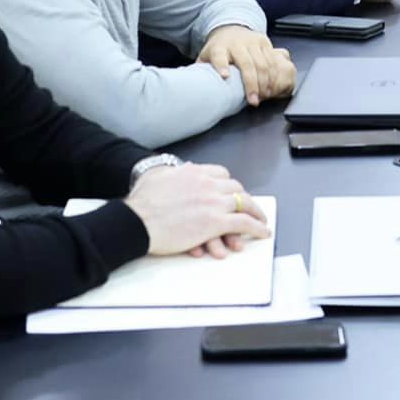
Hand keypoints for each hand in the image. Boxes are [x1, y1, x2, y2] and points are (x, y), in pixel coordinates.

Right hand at [127, 161, 271, 258]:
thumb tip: (184, 167)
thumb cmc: (141, 203)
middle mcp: (207, 184)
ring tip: (261, 220)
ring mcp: (214, 202)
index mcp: (194, 172)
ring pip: (245, 203)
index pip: (222, 174)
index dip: (229, 185)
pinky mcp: (216, 222)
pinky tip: (263, 232)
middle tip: (248, 207)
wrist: (136, 221)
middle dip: (244, 198)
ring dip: (256, 212)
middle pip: (235, 188)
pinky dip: (257, 227)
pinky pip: (244, 223)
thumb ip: (173, 172)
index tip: (231, 193)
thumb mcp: (157, 178)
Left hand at [198, 25, 296, 105]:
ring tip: (264, 97)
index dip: (222, 66)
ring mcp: (252, 42)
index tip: (224, 76)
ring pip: (262, 63)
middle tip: (253, 101)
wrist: (231, 29)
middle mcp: (236, 43)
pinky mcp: (264, 42)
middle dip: (251, 84)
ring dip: (265, 82)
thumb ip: (201, 71)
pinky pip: (271, 60)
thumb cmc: (218, 49)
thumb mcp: (206, 57)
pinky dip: (273, 75)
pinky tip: (271, 87)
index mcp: (219, 47)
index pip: (219, 56)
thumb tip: (193, 89)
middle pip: (246, 63)